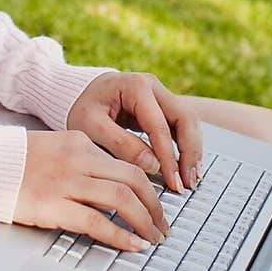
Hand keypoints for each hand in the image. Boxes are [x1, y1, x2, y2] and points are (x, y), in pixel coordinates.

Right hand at [13, 130, 170, 250]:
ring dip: (145, 221)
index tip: (158, 203)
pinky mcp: (53, 206)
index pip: (127, 161)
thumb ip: (81, 160)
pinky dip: (120, 235)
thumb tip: (109, 184)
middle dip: (155, 204)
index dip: (149, 185)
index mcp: (80, 142)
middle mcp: (78, 159)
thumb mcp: (53, 148)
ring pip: (121, 197)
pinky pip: (96, 221)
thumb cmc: (13, 160)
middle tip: (163, 225)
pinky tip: (131, 245)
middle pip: (133, 178)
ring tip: (153, 238)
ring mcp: (66, 182)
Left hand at [66, 71, 202, 193]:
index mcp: (136, 87)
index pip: (160, 126)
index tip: (173, 183)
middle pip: (186, 118)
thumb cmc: (83, 108)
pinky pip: (181, 126)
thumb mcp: (91, 126)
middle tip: (188, 182)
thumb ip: (121, 144)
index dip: (169, 158)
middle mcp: (154, 86)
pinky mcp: (162, 106)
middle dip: (190, 152)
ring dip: (192, 150)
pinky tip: (184, 168)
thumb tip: (153, 165)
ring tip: (189, 179)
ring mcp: (160, 95)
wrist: (79, 94)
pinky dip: (186, 146)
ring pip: (189, 121)